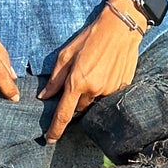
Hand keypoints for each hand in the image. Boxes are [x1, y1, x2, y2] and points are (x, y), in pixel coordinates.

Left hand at [38, 4, 142, 140]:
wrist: (121, 28)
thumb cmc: (90, 38)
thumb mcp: (66, 54)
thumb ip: (55, 79)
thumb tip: (44, 96)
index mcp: (77, 82)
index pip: (64, 114)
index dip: (55, 129)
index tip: (49, 139)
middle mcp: (94, 90)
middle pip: (79, 108)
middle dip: (74, 101)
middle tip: (76, 82)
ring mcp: (110, 90)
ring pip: (93, 103)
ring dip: (89, 95)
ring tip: (92, 73)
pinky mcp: (122, 87)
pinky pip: (107, 96)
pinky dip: (102, 90)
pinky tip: (103, 73)